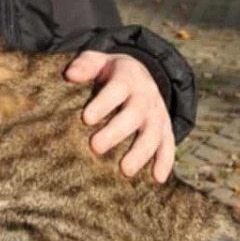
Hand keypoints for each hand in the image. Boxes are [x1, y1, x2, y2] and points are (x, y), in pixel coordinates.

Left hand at [64, 50, 175, 181]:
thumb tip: (70, 74)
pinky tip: (157, 179)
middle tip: (96, 147)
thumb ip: (85, 65)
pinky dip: (165, 162)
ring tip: (125, 171)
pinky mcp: (165, 130)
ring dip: (141, 153)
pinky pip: (169, 146)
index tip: (86, 118)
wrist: (141, 76)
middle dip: (116, 132)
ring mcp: (157, 115)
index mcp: (127, 78)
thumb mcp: (99, 61)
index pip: (117, 89)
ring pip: (153, 134)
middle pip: (134, 114)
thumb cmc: (110, 73)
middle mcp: (145, 97)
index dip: (103, 103)